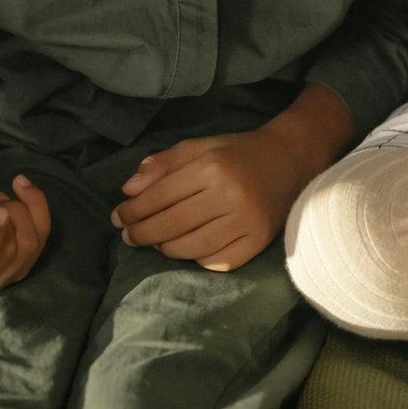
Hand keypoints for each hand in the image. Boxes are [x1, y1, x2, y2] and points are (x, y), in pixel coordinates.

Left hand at [110, 130, 300, 271]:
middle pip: (172, 224)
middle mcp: (230, 196)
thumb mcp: (200, 147)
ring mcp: (246, 222)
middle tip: (128, 235)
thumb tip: (128, 190)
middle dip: (141, 233)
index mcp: (213, 168)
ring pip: (191, 248)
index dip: (133, 210)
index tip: (117, 217)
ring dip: (165, 249)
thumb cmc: (238, 153)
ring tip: (155, 242)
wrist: (290, 160)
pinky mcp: (258, 241)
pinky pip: (217, 261)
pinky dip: (197, 258)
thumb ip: (163, 164)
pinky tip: (188, 249)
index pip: (159, 196)